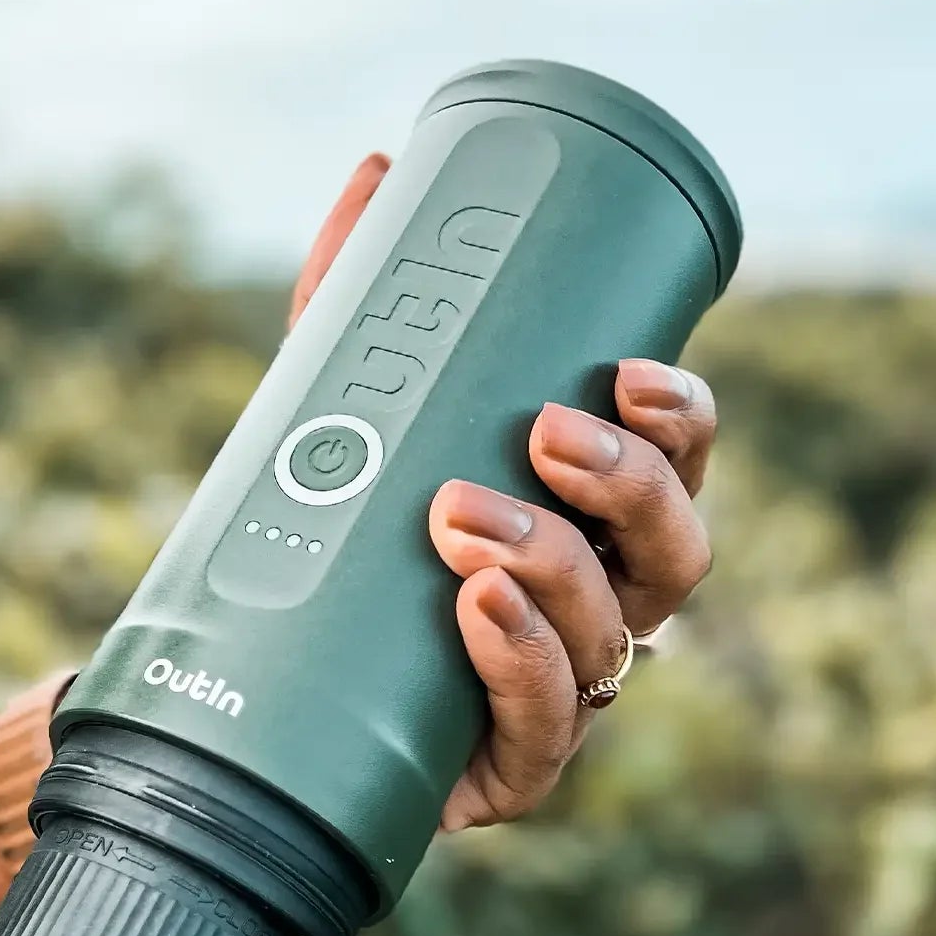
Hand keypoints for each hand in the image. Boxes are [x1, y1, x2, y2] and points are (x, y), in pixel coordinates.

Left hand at [292, 156, 717, 830]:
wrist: (255, 697)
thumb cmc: (331, 540)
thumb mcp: (339, 414)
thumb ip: (356, 301)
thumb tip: (378, 167)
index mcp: (589, 523)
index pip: (678, 467)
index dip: (681, 423)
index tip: (629, 374)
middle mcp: (598, 606)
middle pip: (677, 554)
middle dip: (628, 490)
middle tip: (542, 435)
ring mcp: (560, 694)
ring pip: (616, 638)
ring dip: (556, 569)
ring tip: (461, 519)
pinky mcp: (505, 768)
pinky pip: (544, 729)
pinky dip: (520, 664)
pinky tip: (478, 610)